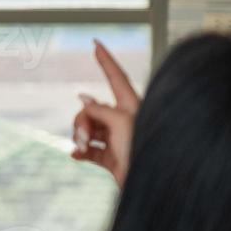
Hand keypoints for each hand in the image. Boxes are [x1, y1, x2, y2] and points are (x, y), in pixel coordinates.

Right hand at [70, 38, 138, 187]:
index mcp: (131, 106)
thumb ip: (99, 109)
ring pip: (87, 128)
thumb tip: (83, 99)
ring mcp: (116, 139)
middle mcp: (124, 120)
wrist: (154, 187)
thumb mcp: (120, 123)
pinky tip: (76, 156)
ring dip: (80, 137)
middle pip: (91, 108)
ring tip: (83, 149)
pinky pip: (88, 149)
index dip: (105, 59)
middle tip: (85, 138)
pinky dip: (80, 151)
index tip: (95, 42)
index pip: (116, 76)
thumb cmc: (143, 151)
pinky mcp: (111, 158)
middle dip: (81, 120)